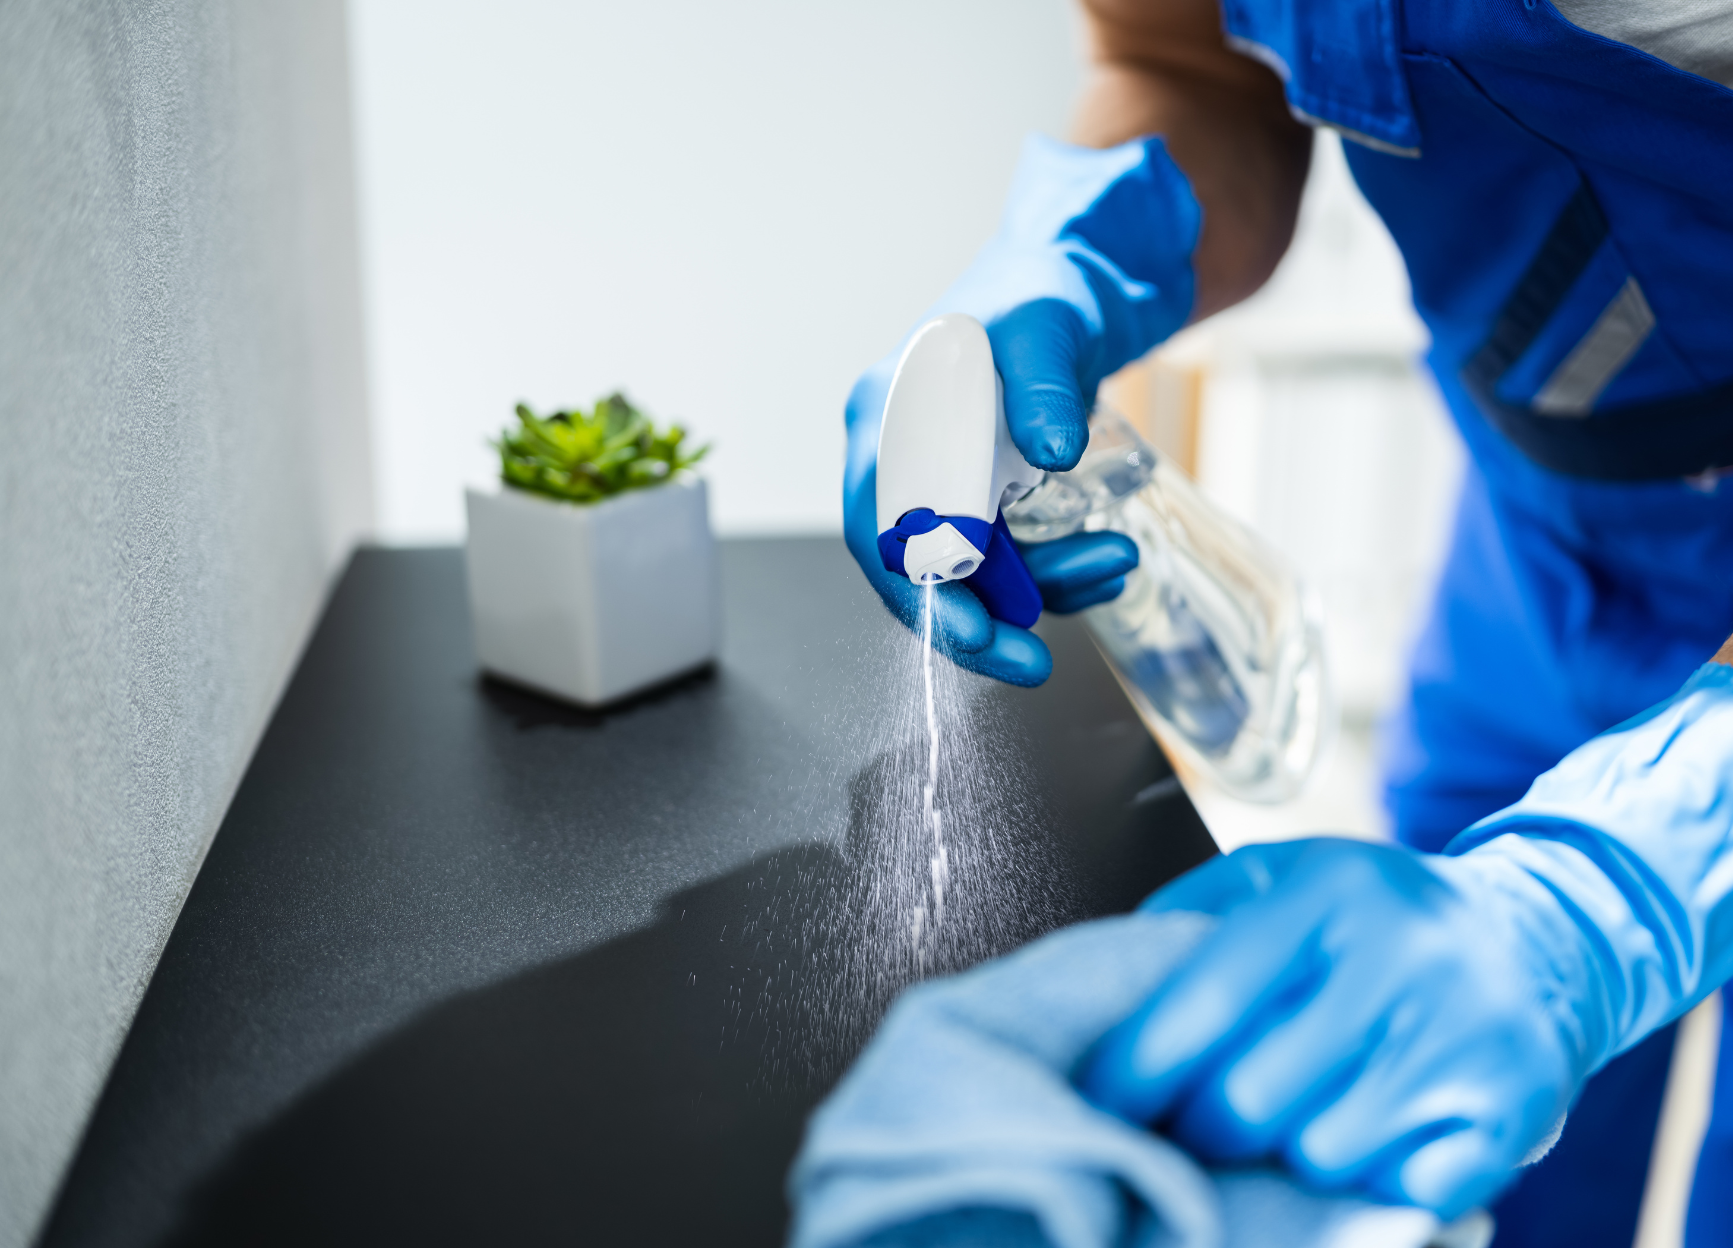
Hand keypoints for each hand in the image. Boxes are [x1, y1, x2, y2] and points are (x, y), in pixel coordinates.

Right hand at [844, 135, 1198, 684]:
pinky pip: (1007, 563)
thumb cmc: (1043, 294)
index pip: (880, 527)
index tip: (970, 633)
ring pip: (973, 575)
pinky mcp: (982, 500)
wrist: (1074, 285)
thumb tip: (1053, 451)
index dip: (917, 589)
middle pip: (917, 571)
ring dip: (1042, 589)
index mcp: (886, 416)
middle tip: (1033, 664)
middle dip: (978, 622)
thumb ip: (1044, 382)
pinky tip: (1105, 560)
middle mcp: (901, 460)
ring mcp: (941, 484)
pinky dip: (1055, 575)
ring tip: (1115, 561)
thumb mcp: (1046, 326)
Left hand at [1078, 839, 1604, 1218]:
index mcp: (1330, 892)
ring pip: (1320, 1158)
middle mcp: (1403, 958)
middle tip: (1178, 1131)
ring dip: (1283, 1159)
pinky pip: (1402, 1193)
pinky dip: (1367, 1186)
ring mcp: (1466, 1040)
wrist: (1538, 937)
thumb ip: (1188, 917)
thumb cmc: (1374, 914)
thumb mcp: (1280, 875)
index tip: (1091, 1107)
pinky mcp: (1514, 1111)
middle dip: (1196, 1130)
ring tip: (1282, 1124)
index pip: (1205, 1003)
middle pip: (1252, 1100)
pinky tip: (1360, 1142)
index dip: (1133, 1071)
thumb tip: (1100, 998)